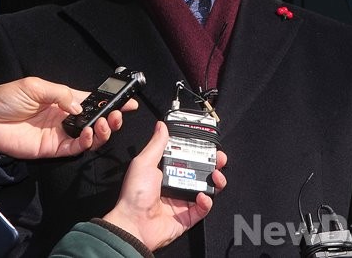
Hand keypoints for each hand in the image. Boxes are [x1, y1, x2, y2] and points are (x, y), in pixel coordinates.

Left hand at [0, 77, 137, 157]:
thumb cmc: (7, 99)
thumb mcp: (35, 86)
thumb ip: (61, 94)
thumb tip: (81, 107)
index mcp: (64, 100)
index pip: (94, 101)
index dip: (111, 102)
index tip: (129, 101)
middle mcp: (66, 117)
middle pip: (97, 120)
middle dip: (112, 117)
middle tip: (120, 114)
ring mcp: (61, 134)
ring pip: (91, 136)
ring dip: (103, 130)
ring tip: (107, 124)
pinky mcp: (53, 148)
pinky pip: (76, 148)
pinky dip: (86, 143)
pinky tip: (89, 133)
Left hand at [103, 121, 226, 250]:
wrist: (133, 225)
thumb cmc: (134, 194)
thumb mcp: (144, 162)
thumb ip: (156, 144)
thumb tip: (161, 126)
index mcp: (165, 171)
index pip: (187, 157)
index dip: (199, 150)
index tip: (208, 144)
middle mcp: (175, 184)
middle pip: (200, 172)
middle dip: (213, 164)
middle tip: (219, 159)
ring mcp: (182, 201)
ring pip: (206, 189)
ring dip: (215, 181)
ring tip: (216, 175)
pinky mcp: (187, 217)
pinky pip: (203, 209)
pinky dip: (207, 202)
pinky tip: (203, 196)